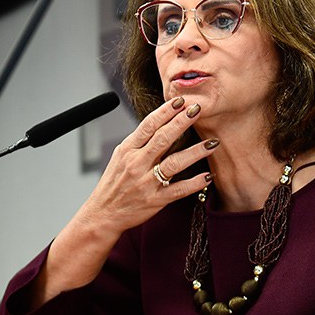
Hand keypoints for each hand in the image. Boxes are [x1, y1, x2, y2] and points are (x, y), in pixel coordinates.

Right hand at [81, 96, 217, 236]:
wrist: (103, 213)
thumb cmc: (113, 183)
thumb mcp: (120, 157)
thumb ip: (139, 142)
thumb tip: (160, 123)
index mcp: (128, 150)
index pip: (148, 125)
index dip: (165, 111)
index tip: (180, 100)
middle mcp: (136, 164)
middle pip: (163, 138)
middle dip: (182, 122)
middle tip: (198, 109)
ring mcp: (146, 182)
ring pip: (174, 163)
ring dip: (195, 152)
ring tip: (212, 143)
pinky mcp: (155, 200)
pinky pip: (178, 190)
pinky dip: (193, 183)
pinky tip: (207, 176)